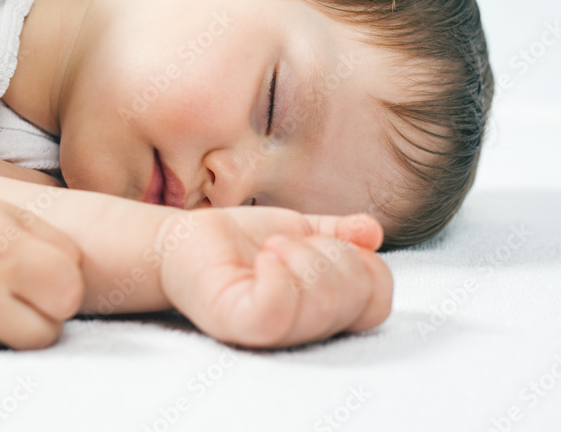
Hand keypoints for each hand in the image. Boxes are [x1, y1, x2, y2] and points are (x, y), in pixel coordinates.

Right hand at [0, 188, 83, 349]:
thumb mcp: (7, 214)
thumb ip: (53, 242)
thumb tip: (88, 278)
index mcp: (5, 248)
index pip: (69, 290)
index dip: (61, 284)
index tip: (41, 273)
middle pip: (51, 329)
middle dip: (41, 312)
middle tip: (13, 290)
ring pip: (21, 347)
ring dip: (14, 329)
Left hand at [157, 207, 392, 347]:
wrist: (183, 241)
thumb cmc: (240, 242)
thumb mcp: (301, 229)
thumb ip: (339, 233)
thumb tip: (372, 233)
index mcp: (324, 311)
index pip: (378, 301)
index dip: (365, 265)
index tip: (322, 242)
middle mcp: (302, 329)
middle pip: (354, 300)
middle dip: (330, 255)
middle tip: (287, 242)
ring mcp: (270, 331)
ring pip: (321, 306)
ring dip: (302, 258)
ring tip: (271, 246)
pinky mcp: (236, 324)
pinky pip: (276, 313)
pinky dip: (279, 276)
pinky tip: (265, 256)